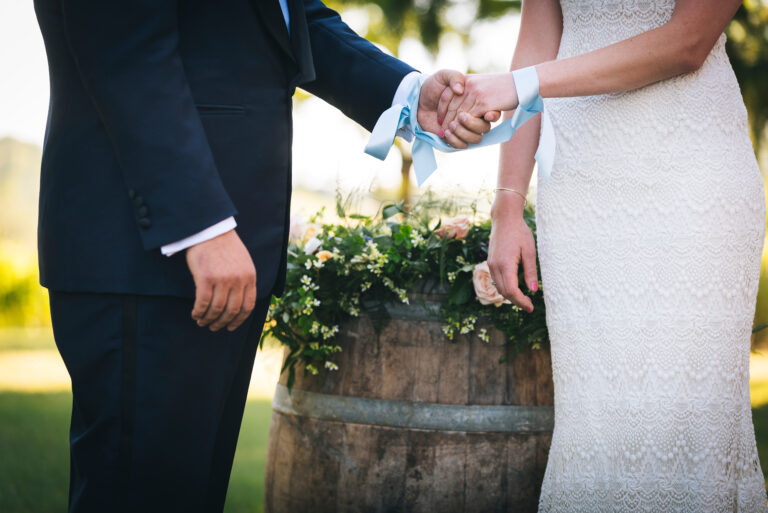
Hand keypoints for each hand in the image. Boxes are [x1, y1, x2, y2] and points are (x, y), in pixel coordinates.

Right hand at [187, 229, 256, 331]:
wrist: (210, 230)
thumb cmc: (224, 246)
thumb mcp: (243, 262)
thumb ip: (244, 279)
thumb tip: (240, 301)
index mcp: (250, 277)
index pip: (248, 306)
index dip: (239, 320)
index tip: (231, 327)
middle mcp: (239, 280)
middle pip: (232, 311)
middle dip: (222, 323)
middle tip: (214, 327)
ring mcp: (223, 279)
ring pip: (217, 309)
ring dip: (209, 319)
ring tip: (202, 321)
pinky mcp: (206, 278)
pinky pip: (203, 303)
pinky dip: (199, 312)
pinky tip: (195, 314)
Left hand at [418, 70, 496, 148]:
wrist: (417, 100)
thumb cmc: (433, 86)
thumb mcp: (444, 75)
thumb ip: (454, 77)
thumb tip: (460, 90)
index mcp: (476, 102)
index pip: (491, 112)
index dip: (492, 115)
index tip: (488, 115)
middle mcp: (473, 116)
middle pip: (484, 127)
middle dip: (473, 124)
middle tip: (461, 118)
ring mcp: (464, 128)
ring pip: (475, 138)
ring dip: (464, 133)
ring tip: (451, 125)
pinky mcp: (454, 137)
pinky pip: (462, 145)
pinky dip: (455, 140)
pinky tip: (444, 132)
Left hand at [439, 73, 517, 133]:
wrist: (521, 83)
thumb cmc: (503, 85)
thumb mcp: (482, 82)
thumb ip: (469, 89)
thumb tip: (458, 100)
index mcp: (466, 79)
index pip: (447, 95)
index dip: (442, 108)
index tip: (439, 119)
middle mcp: (469, 86)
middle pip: (452, 106)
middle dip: (445, 120)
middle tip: (442, 131)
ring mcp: (476, 94)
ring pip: (459, 114)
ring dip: (453, 126)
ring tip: (448, 133)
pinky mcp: (484, 103)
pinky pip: (470, 118)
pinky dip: (464, 127)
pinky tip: (461, 133)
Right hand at [488, 193, 537, 311]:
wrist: (504, 219)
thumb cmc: (519, 232)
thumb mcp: (529, 251)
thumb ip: (531, 271)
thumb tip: (533, 290)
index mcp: (505, 264)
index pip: (511, 290)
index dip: (521, 301)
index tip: (531, 307)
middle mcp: (495, 266)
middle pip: (504, 292)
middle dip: (516, 301)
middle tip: (529, 306)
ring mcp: (491, 264)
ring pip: (498, 287)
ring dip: (510, 296)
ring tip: (523, 299)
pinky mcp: (491, 262)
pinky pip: (496, 280)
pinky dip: (505, 288)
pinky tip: (515, 288)